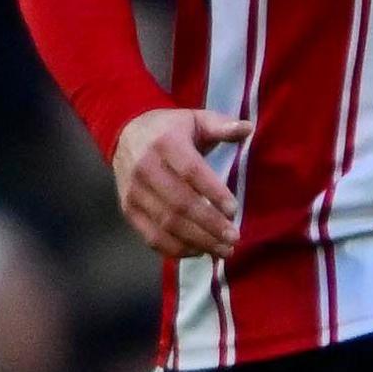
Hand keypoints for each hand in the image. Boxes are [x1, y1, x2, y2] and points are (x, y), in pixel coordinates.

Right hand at [112, 108, 249, 259]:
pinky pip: (152, 236)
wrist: (125, 135)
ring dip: (197, 241)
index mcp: (165, 143)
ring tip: (223, 250)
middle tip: (234, 238)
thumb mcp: (195, 119)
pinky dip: (176, 249)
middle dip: (209, 224)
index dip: (213, 192)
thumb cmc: (170, 130)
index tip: (234, 210)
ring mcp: (134, 192)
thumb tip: (247, 128)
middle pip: (180, 203)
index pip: (191, 172)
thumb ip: (221, 125)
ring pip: (167, 224)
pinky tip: (198, 251)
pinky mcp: (128, 210)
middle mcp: (145, 168)